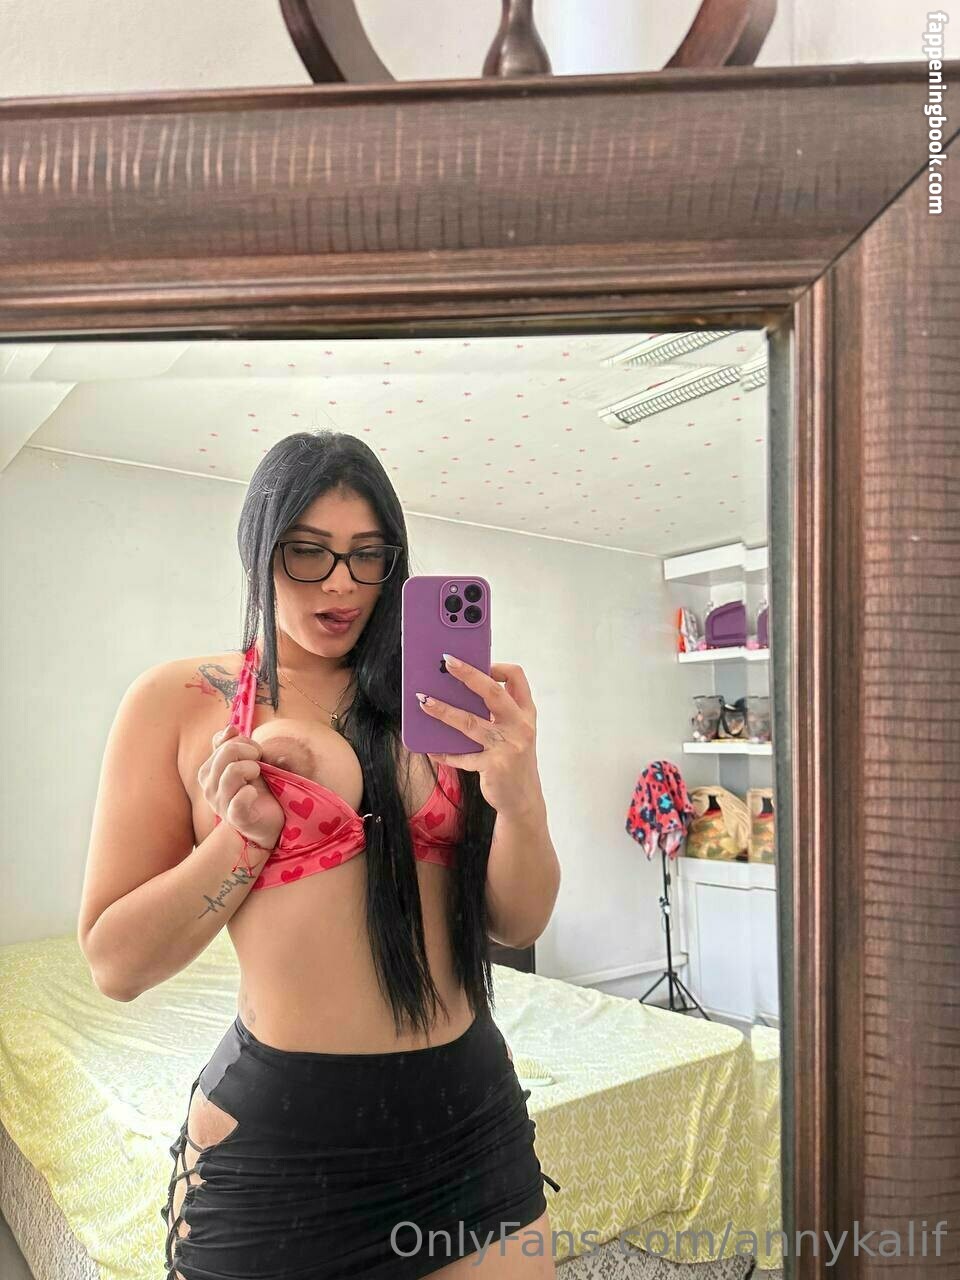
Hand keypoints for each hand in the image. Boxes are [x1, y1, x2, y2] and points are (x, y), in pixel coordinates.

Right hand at [198, 724, 284, 849]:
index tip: (255, 752)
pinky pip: (240, 799)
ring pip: (232, 771)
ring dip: (252, 768)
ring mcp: (220, 804)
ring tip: (258, 776)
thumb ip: (233, 746)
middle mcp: (209, 787)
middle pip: (227, 753)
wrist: (266, 825)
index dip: (242, 741)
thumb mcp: (244, 765)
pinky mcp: (236, 818)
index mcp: (209, 772)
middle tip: (260, 763)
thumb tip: (230, 728)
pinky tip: (254, 794)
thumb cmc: (256, 792)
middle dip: (250, 751)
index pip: (222, 743)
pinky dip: (250, 793)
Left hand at [417, 656, 544, 819]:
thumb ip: (499, 712)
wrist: (523, 799)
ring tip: (424, 702)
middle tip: (447, 662)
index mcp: (525, 713)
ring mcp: (508, 746)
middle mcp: (520, 726)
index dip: (497, 666)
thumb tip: (461, 691)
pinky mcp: (494, 766)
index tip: (478, 662)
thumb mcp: (515, 732)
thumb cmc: (514, 760)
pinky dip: (445, 753)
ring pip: (471, 722)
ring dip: (444, 710)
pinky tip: (431, 749)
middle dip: (468, 674)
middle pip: (493, 692)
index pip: (517, 677)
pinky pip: (462, 756)